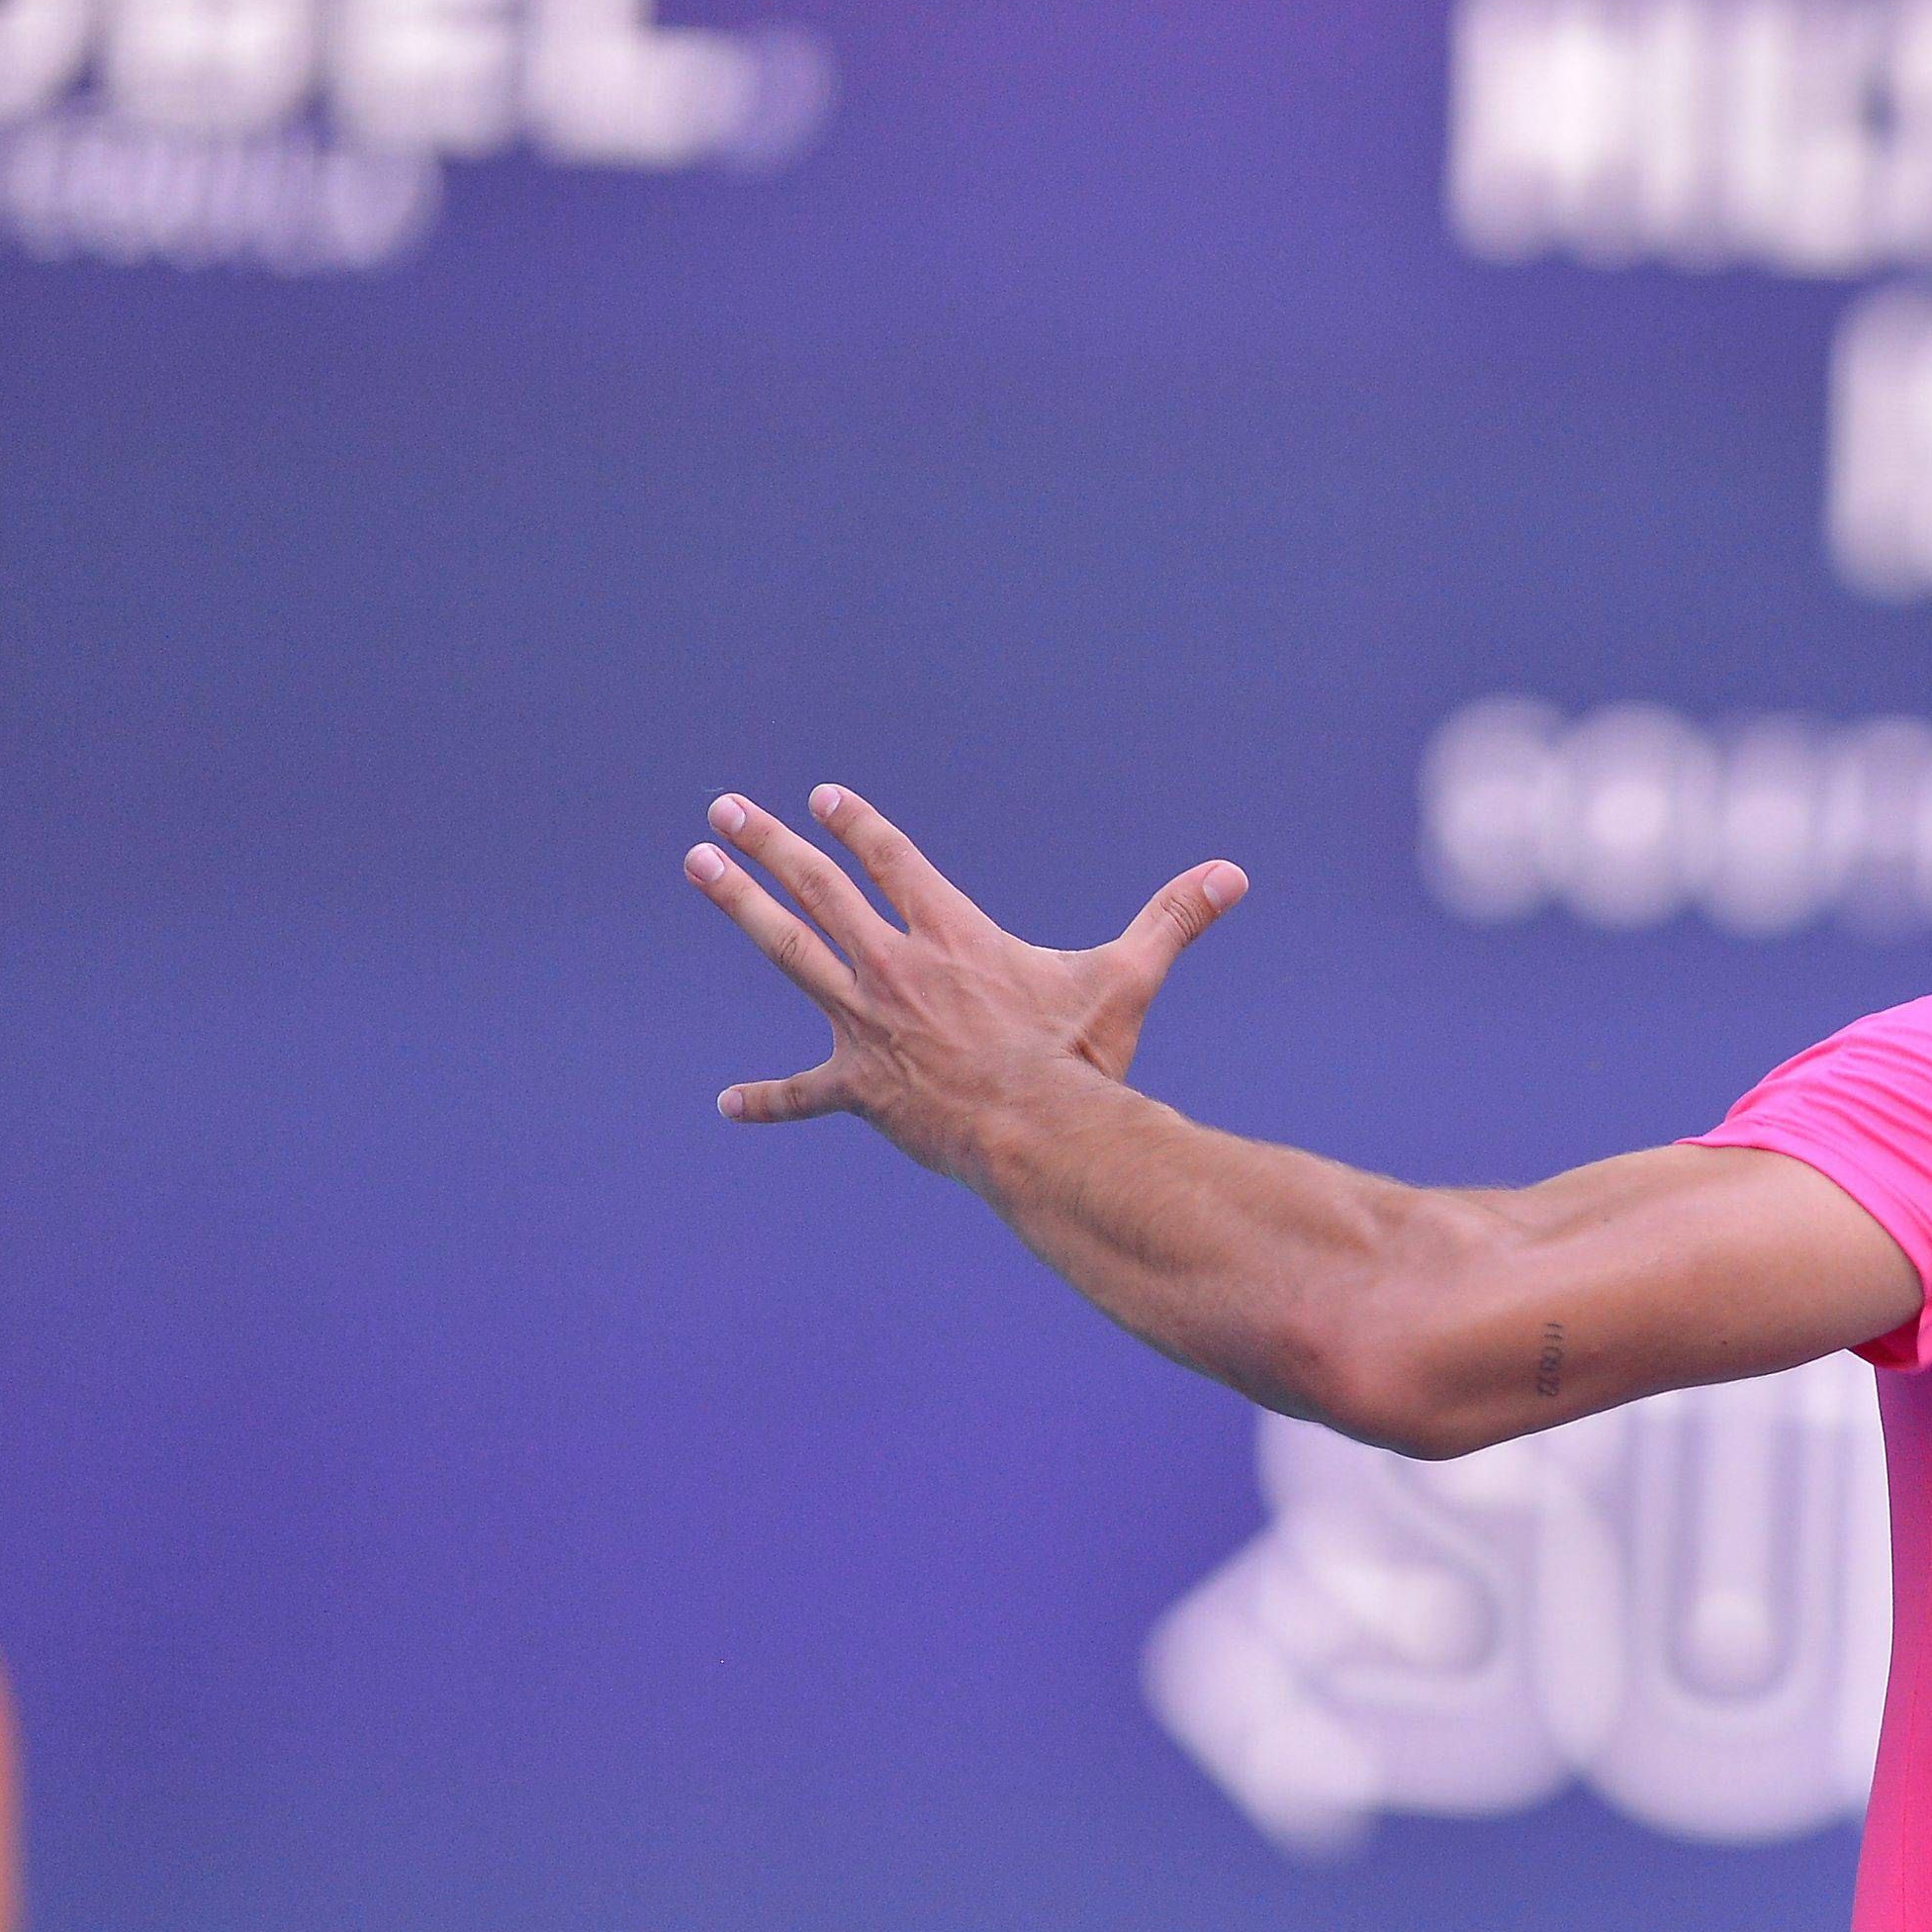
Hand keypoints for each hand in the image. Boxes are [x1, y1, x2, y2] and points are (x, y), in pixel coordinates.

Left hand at [686, 785, 1245, 1179]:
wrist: (1039, 1131)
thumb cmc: (1081, 1056)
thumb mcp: (1126, 979)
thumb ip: (1173, 919)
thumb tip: (1234, 873)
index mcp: (953, 935)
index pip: (894, 862)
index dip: (860, 828)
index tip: (825, 800)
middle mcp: (897, 967)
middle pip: (820, 889)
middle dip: (770, 844)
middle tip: (726, 808)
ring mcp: (868, 1025)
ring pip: (789, 951)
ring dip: (740, 904)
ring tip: (697, 864)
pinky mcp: (860, 1088)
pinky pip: (805, 1095)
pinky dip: (769, 1102)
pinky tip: (728, 1105)